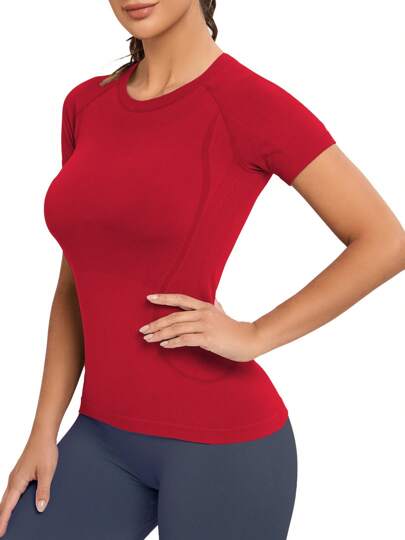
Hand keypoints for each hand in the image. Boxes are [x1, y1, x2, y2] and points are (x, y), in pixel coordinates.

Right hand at [0, 431, 57, 536]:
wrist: (43, 434)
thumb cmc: (44, 450)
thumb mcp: (47, 472)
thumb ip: (43, 491)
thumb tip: (40, 507)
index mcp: (17, 481)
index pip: (7, 506)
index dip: (3, 521)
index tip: (0, 533)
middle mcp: (13, 479)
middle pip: (5, 503)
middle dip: (2, 518)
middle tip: (2, 532)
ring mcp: (16, 476)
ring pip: (9, 497)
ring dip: (7, 509)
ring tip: (6, 522)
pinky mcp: (21, 473)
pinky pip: (14, 491)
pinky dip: (12, 501)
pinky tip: (17, 505)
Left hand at [139, 293, 263, 361]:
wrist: (249, 339)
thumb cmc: (234, 329)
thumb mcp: (223, 314)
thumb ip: (216, 307)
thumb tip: (215, 302)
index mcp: (204, 306)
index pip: (180, 299)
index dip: (164, 298)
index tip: (149, 298)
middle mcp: (203, 313)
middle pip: (174, 316)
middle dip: (156, 323)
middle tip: (142, 329)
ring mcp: (205, 325)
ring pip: (177, 328)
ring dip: (160, 334)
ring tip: (148, 339)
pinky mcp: (208, 338)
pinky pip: (185, 340)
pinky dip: (173, 343)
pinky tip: (164, 345)